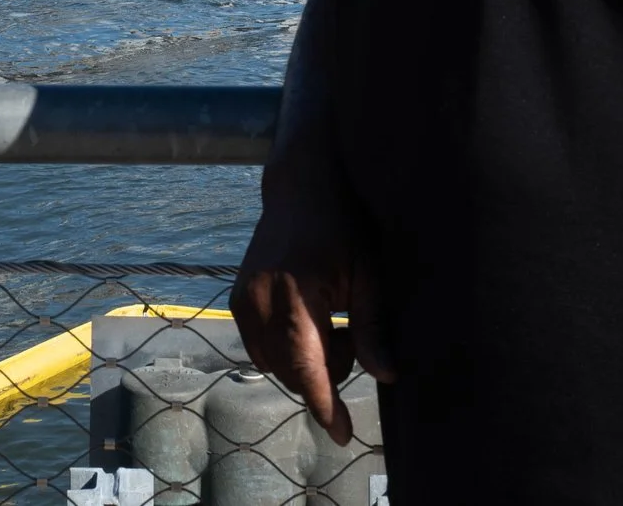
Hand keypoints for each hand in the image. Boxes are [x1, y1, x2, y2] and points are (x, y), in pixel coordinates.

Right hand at [233, 169, 389, 445]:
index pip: (308, 367)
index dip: (326, 406)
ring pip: (274, 365)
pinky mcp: (237, 300)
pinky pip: (261, 348)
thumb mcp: (368, 274)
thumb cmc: (343, 226)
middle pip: (291, 372)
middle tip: (350, 337)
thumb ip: (372, 328)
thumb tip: (386, 378)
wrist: (300, 187)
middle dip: (324, 374)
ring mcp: (243, 300)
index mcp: (296, 294)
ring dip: (305, 362)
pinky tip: (310, 321)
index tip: (344, 435)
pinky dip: (287, 349)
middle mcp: (260, 300)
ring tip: (331, 324)